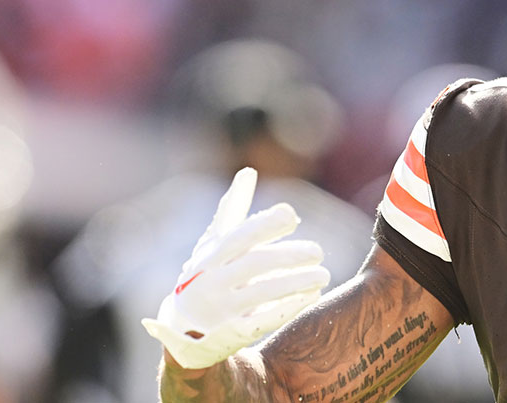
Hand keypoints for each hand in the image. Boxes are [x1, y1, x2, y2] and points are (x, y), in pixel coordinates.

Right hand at [142, 168, 331, 368]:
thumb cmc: (206, 275)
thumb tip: (248, 172)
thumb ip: (233, 210)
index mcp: (210, 256)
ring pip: (262, 293)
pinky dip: (289, 308)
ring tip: (323, 275)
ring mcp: (221, 310)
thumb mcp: (213, 243)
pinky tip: (311, 296)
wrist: (182, 331)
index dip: (265, 224)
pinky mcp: (232, 334)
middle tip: (318, 251)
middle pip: (254, 264)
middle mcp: (212, 281)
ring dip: (296, 282)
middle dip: (289, 256)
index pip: (238, 236)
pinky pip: (263, 321)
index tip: (292, 216)